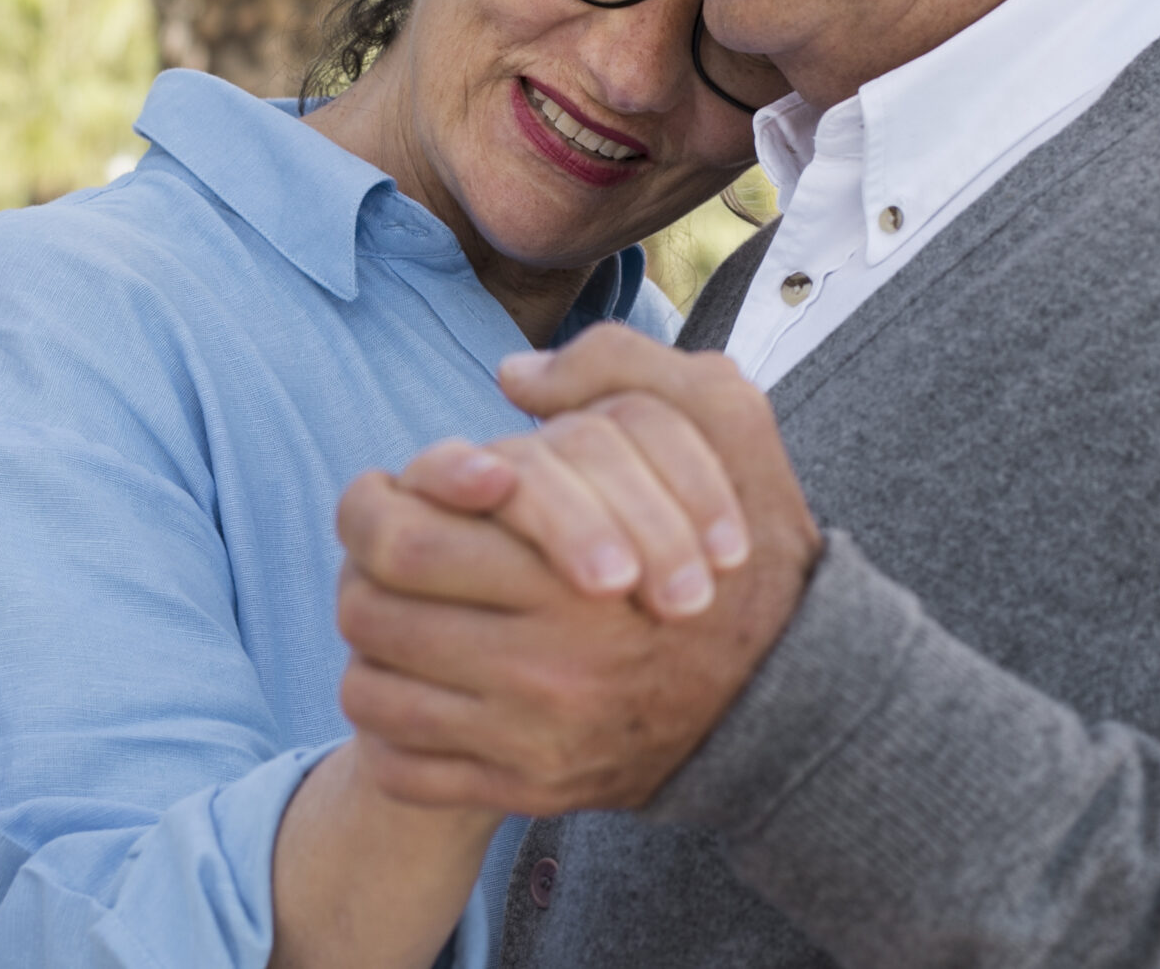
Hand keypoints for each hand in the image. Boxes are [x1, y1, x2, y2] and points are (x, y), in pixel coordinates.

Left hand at [335, 326, 820, 813]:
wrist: (798, 695)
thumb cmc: (753, 545)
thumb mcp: (724, 418)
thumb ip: (620, 368)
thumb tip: (513, 376)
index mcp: (570, 574)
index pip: (398, 538)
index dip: (370, 503)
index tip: (387, 489)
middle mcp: (543, 668)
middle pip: (369, 613)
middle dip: (360, 570)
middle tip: (384, 551)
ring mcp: (532, 741)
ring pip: (371, 693)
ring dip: (370, 647)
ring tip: (401, 612)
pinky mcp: (528, 792)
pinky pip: (401, 768)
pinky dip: (390, 729)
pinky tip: (424, 685)